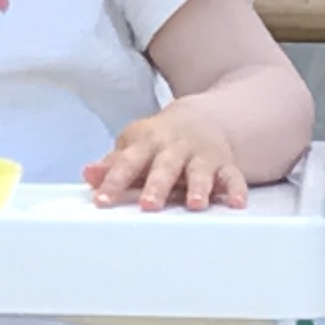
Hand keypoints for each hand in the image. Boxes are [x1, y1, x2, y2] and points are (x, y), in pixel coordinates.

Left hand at [85, 100, 253, 211]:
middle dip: (157, 186)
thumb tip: (88, 174)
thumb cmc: (161, 140)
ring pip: (199, 172)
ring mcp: (201, 156)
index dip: (113, 181)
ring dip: (198, 188)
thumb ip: (113, 164)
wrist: (203, 118)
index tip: (102, 201)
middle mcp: (175, 148)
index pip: (127, 162)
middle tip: (148, 206)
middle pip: (165, 167)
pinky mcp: (224, 165)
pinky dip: (236, 190)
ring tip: (195, 204)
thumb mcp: (135, 145)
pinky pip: (232, 177)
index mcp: (148, 142)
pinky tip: (236, 203)